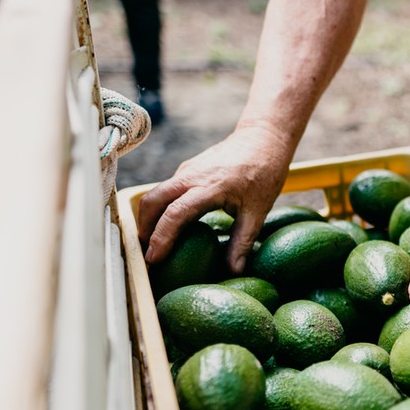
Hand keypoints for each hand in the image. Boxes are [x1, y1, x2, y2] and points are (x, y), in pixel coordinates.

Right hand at [138, 124, 291, 273]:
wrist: (262, 138)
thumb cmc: (265, 173)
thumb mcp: (259, 210)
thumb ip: (244, 241)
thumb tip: (234, 271)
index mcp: (210, 186)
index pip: (176, 213)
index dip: (162, 237)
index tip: (155, 258)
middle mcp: (191, 175)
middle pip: (153, 200)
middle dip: (145, 228)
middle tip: (148, 254)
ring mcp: (186, 170)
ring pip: (155, 193)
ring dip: (149, 218)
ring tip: (153, 244)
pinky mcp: (186, 168)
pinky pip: (166, 189)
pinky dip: (160, 208)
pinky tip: (168, 225)